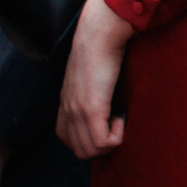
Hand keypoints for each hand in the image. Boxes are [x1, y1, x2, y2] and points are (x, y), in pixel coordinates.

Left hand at [57, 0, 131, 157]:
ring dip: (110, 141)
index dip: (91, 139)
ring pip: (90, 151)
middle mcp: (67, 110)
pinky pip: (102, 143)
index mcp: (65, 104)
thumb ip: (92, 95)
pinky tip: (120, 116)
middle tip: (115, 123)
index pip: (68, 140)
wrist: (99, 35)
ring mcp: (76, 110)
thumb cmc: (102, 53)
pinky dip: (116, 136)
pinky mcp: (90, 108)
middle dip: (102, 146)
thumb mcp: (91, 79)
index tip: (106, 121)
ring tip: (118, 118)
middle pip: (80, 151)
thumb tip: (108, 110)